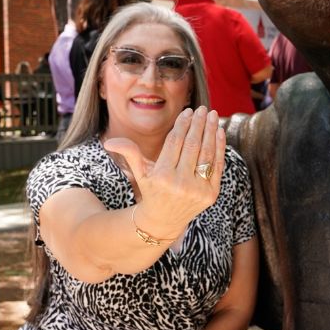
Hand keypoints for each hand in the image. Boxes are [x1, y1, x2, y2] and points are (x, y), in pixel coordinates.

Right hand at [103, 106, 225, 240]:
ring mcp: (198, 190)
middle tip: (203, 109)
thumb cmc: (152, 190)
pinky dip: (220, 148)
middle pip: (192, 146)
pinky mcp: (211, 194)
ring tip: (212, 116)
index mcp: (162, 176)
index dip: (182, 125)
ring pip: (207, 154)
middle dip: (198, 124)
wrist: (165, 220)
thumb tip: (109, 142)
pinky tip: (219, 132)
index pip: (175, 143)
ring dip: (211, 131)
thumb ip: (129, 153)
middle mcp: (180, 183)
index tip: (188, 111)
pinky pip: (217, 166)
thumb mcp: (139, 172)